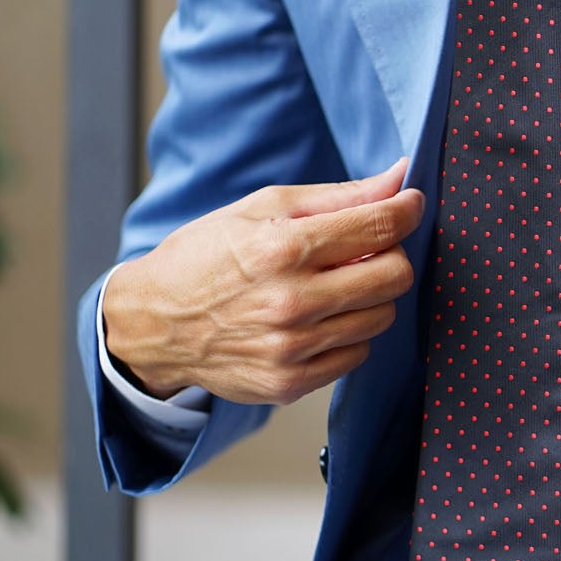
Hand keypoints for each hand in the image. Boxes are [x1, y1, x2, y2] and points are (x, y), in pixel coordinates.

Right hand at [102, 160, 426, 404]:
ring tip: (333, 285)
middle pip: (395, 275)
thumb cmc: (208, 255)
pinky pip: (358, 353)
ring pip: (382, 316)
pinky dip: (349, 333)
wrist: (151, 323)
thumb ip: (341, 195)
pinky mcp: (289, 383)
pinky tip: (318, 318)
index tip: (409, 205)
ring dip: (369, 296)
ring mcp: (291, 348)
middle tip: (362, 250)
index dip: (407, 210)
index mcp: (282, 248)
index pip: (381, 226)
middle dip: (389, 255)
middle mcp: (290, 302)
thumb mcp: (264, 207)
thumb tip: (401, 177)